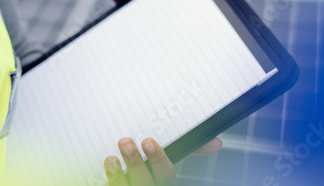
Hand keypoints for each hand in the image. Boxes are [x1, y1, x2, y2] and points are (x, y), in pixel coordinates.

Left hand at [103, 136, 221, 184]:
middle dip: (136, 163)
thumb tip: (216, 142)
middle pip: (145, 182)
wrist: (132, 180)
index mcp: (162, 181)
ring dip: (117, 173)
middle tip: (126, 141)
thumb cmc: (152, 170)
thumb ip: (190, 150)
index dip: (158, 160)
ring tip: (113, 155)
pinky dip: (108, 179)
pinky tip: (107, 164)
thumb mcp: (165, 160)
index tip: (148, 141)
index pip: (166, 174)